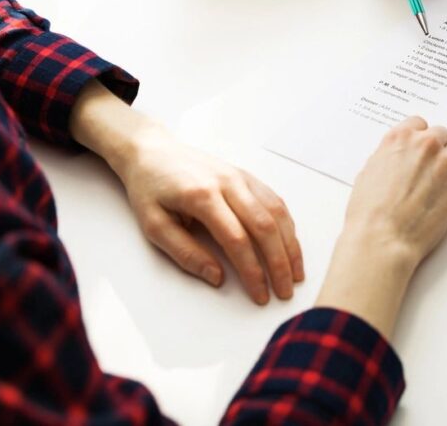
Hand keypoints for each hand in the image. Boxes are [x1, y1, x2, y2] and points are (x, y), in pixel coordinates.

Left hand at [113, 126, 304, 304]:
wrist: (152, 152)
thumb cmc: (150, 189)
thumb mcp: (153, 225)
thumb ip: (185, 253)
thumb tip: (216, 278)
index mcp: (202, 196)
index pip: (237, 239)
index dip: (252, 271)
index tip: (260, 295)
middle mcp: (228, 183)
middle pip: (265, 226)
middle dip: (279, 263)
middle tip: (285, 291)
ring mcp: (240, 177)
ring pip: (276, 213)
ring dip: (290, 245)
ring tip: (296, 273)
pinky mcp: (246, 176)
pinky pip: (274, 201)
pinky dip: (287, 225)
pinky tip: (290, 245)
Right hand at [316, 116, 446, 336]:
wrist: (382, 239)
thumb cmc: (369, 211)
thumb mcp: (370, 171)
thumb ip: (391, 156)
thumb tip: (401, 158)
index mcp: (401, 138)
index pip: (419, 124)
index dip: (419, 137)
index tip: (419, 149)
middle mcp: (426, 145)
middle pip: (442, 134)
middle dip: (437, 148)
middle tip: (429, 168)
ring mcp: (446, 164)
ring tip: (437, 183)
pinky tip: (439, 199)